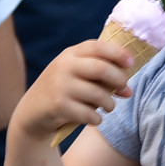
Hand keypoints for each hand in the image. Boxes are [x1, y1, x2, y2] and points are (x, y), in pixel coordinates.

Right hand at [11, 39, 133, 139]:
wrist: (32, 111)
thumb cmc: (63, 90)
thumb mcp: (74, 73)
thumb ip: (99, 75)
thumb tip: (128, 89)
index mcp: (70, 54)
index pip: (98, 47)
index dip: (118, 53)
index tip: (131, 63)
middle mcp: (64, 66)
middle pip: (101, 68)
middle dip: (119, 80)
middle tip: (125, 89)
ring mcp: (60, 86)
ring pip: (98, 94)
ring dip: (110, 103)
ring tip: (109, 106)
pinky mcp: (58, 106)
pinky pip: (89, 114)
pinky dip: (97, 118)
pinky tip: (95, 118)